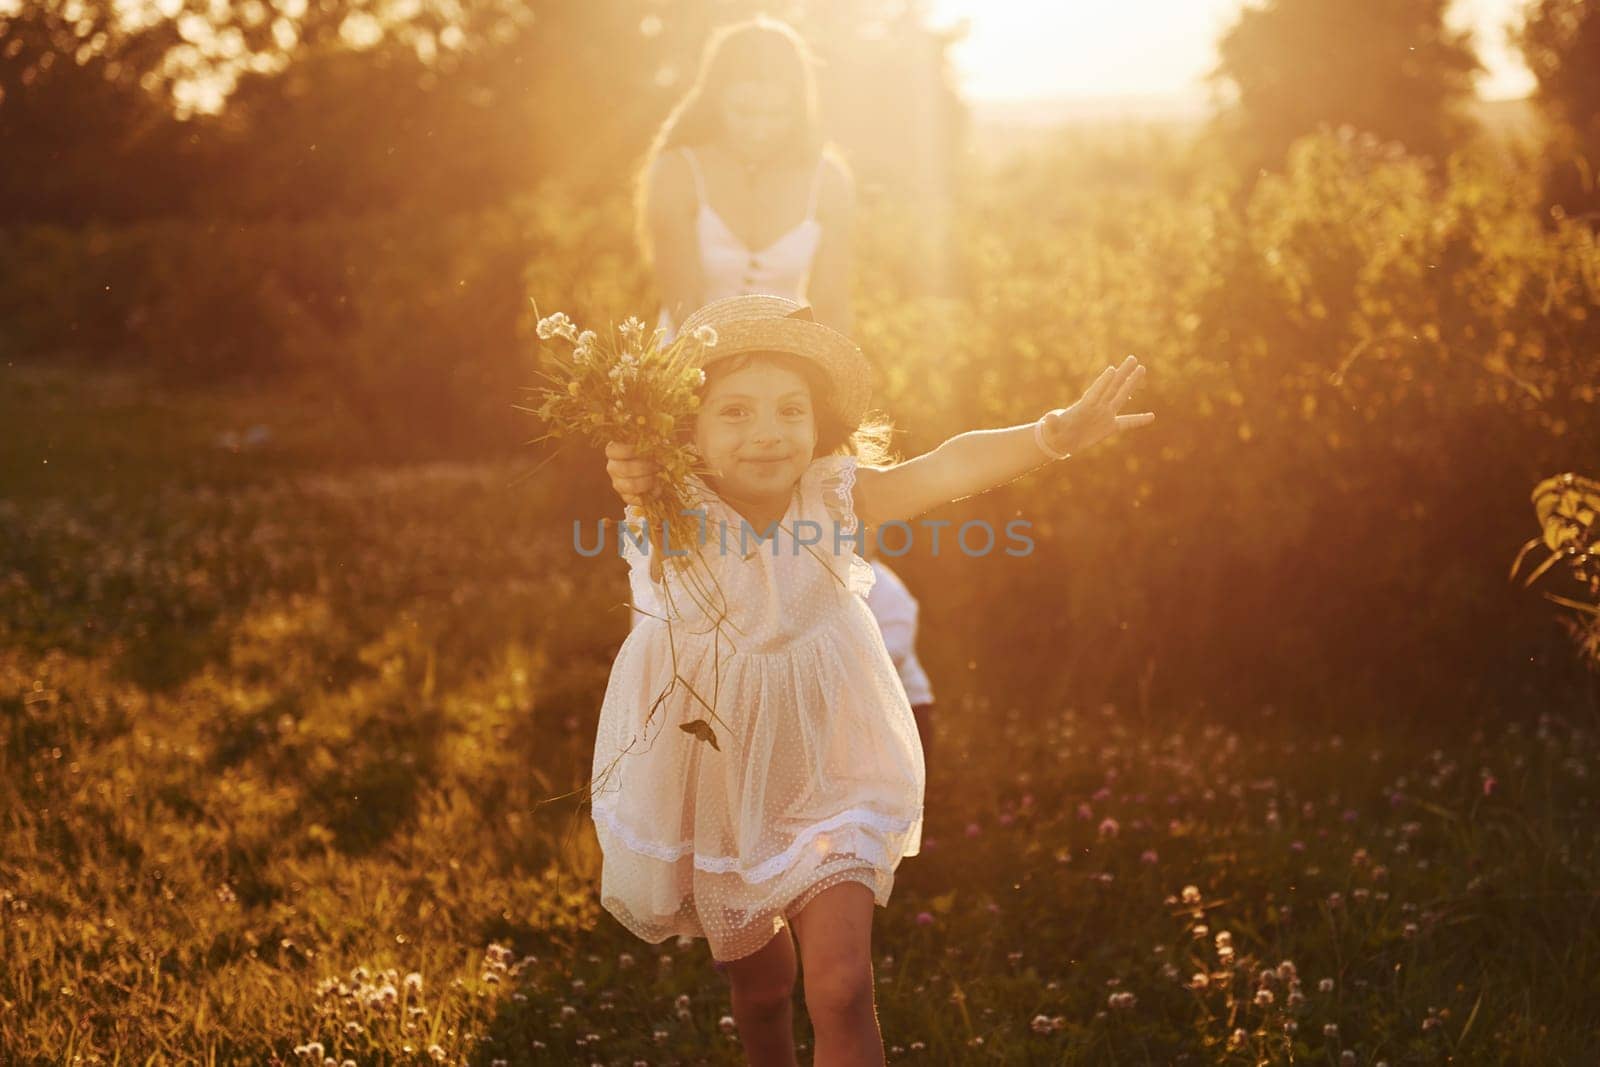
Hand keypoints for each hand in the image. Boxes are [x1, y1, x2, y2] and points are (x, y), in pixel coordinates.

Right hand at [605, 440, 660, 505]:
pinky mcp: (626, 497)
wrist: (655, 468)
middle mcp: (613, 467)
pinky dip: (650, 495)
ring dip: (648, 481)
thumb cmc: (651, 451)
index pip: (612, 451)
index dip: (627, 450)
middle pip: (624, 469)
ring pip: (630, 486)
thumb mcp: (650, 442)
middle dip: (645, 468)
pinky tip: (659, 488)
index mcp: (615, 451)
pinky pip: (635, 500)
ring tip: (658, 476)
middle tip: (658, 465)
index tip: (643, 450)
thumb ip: (651, 440)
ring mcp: (618, 483)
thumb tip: (657, 441)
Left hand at [1040, 355, 1154, 455]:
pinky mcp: (1109, 427)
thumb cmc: (1054, 433)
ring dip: (1131, 384)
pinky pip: (1127, 423)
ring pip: (1121, 397)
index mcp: (1084, 406)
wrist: (1060, 440)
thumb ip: (1051, 424)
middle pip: (1112, 387)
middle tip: (1133, 358)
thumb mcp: (1051, 429)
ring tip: (1142, 369)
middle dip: (1123, 373)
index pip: (1096, 392)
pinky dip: (1138, 420)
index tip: (1112, 370)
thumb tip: (1047, 419)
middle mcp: (1097, 406)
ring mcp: (1105, 415)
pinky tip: (1152, 417)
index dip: (1103, 382)